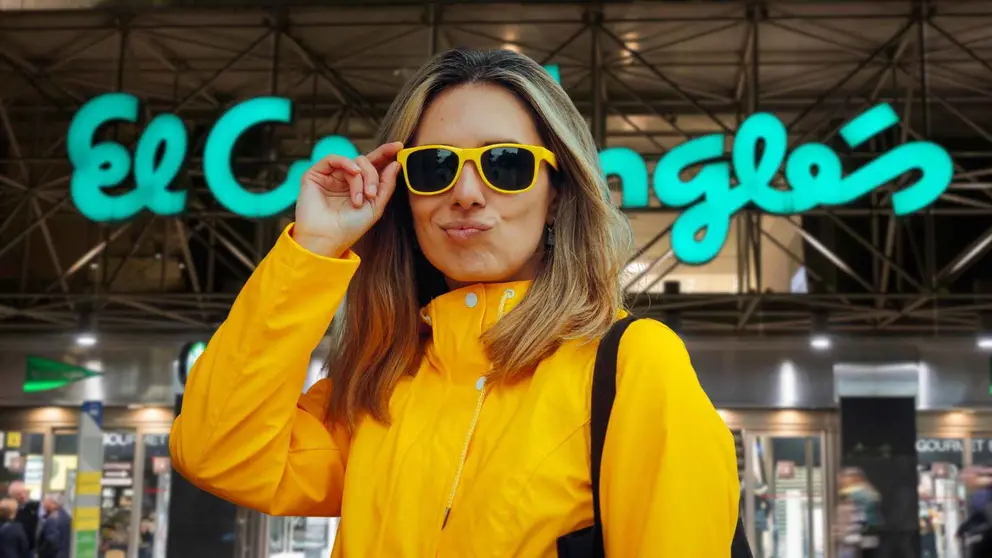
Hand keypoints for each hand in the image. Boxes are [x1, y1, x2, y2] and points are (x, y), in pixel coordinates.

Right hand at [293, 142, 402, 256]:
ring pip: (353, 162)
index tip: (399, 146)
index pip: (374, 165)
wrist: (327, 240)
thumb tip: (396, 163)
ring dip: (361, 178)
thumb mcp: (375, 206)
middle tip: (372, 194)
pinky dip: (346, 163)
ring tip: (361, 198)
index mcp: (359, 186)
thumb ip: (386, 185)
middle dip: (373, 175)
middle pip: (366, 162)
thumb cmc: (350, 228)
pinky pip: (333, 159)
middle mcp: (345, 179)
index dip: (386, 154)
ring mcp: (330, 176)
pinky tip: (354, 174)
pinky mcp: (315, 174)